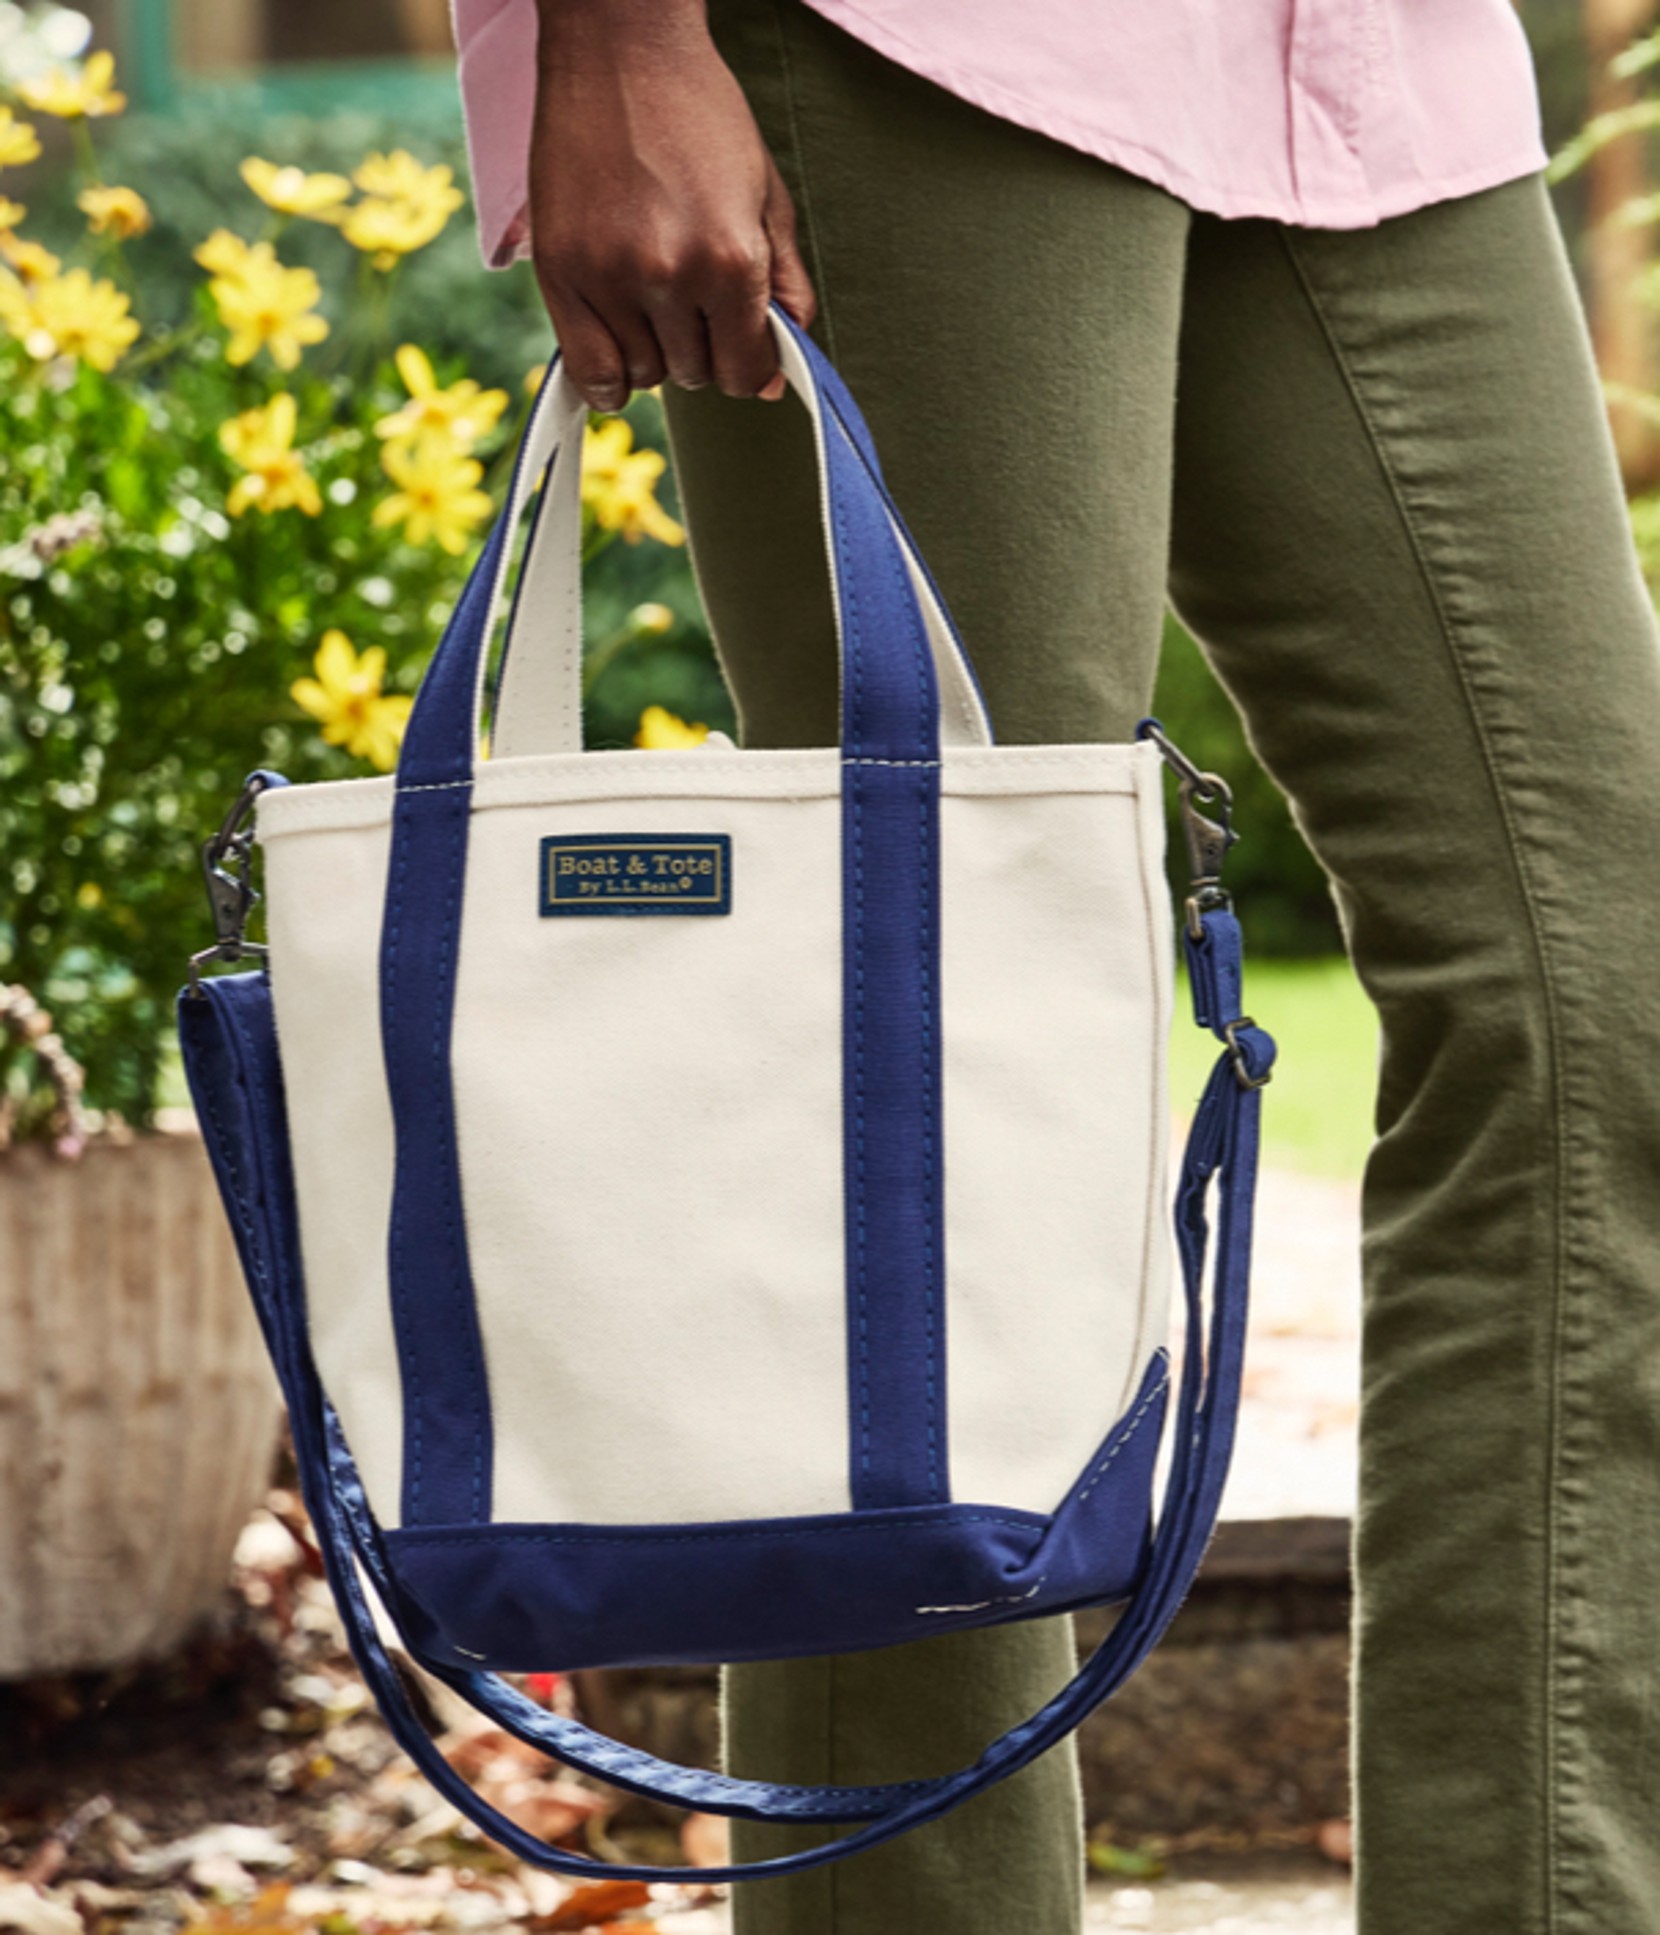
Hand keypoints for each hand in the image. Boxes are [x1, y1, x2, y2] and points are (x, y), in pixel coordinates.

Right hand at [528, 0, 817, 412]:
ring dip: (654, 354)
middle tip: (690, 299)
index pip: (744, 370)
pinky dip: (608, 379)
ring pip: (645, 375)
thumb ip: (783, 288)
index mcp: (731, 258)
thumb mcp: (767, 196)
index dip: (746, 364)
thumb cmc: (702, 115)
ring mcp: (610, 276)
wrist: (621, 48)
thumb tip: (778, 379)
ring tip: (651, 302)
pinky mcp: (561, 271)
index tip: (736, 341)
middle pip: (694, 375)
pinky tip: (619, 353)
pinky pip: (590, 370)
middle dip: (700, 349)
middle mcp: (672, 275)